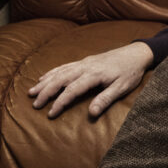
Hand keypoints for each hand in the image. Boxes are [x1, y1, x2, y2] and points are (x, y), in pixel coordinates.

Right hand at [28, 42, 153, 118]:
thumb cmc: (131, 72)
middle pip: (60, 79)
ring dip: (45, 82)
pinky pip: (64, 66)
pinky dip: (52, 72)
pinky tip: (44, 78)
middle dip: (46, 92)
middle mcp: (85, 66)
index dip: (60, 102)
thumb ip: (106, 99)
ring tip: (31, 92)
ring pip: (59, 72)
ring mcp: (84, 62)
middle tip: (35, 104)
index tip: (50, 114)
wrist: (136, 53)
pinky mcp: (85, 60)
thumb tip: (91, 113)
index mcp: (94, 75)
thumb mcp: (122, 87)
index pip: (72, 90)